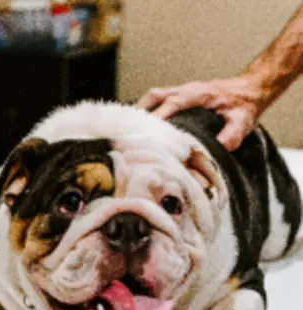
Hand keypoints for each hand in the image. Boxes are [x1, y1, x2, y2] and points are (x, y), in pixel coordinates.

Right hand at [136, 75, 267, 150]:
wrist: (250, 91)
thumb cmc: (244, 106)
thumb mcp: (242, 122)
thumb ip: (231, 135)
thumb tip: (216, 149)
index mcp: (199, 94)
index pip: (172, 103)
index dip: (157, 117)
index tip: (145, 131)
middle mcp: (186, 90)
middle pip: (154, 96)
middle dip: (140, 113)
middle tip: (129, 132)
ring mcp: (182, 92)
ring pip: (153, 97)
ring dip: (140, 111)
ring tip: (129, 130)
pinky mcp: (180, 97)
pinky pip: (157, 100)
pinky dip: (146, 110)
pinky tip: (140, 125)